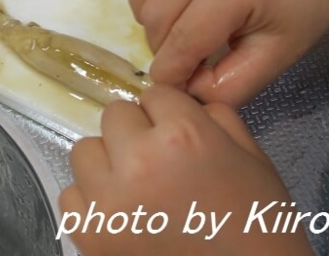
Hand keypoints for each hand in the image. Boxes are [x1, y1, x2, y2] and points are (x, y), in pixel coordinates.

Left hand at [59, 86, 312, 255]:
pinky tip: (121, 213)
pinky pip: (71, 195)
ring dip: (109, 162)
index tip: (179, 135)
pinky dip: (92, 201)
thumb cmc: (257, 221)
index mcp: (183, 134)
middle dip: (136, 131)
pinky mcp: (90, 234)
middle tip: (158, 160)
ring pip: (86, 150)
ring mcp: (108, 200)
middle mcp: (138, 160)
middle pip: (115, 115)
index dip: (170, 113)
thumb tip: (179, 102)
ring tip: (136, 187)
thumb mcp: (251, 155)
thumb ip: (213, 116)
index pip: (155, 94)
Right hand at [124, 0, 328, 105]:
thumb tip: (181, 91)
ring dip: (150, 11)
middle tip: (195, 57)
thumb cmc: (303, 12)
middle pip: (153, 15)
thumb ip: (224, 87)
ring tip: (180, 23)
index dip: (174, 76)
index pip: (180, 43)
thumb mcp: (273, 61)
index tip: (184, 87)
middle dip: (165, 48)